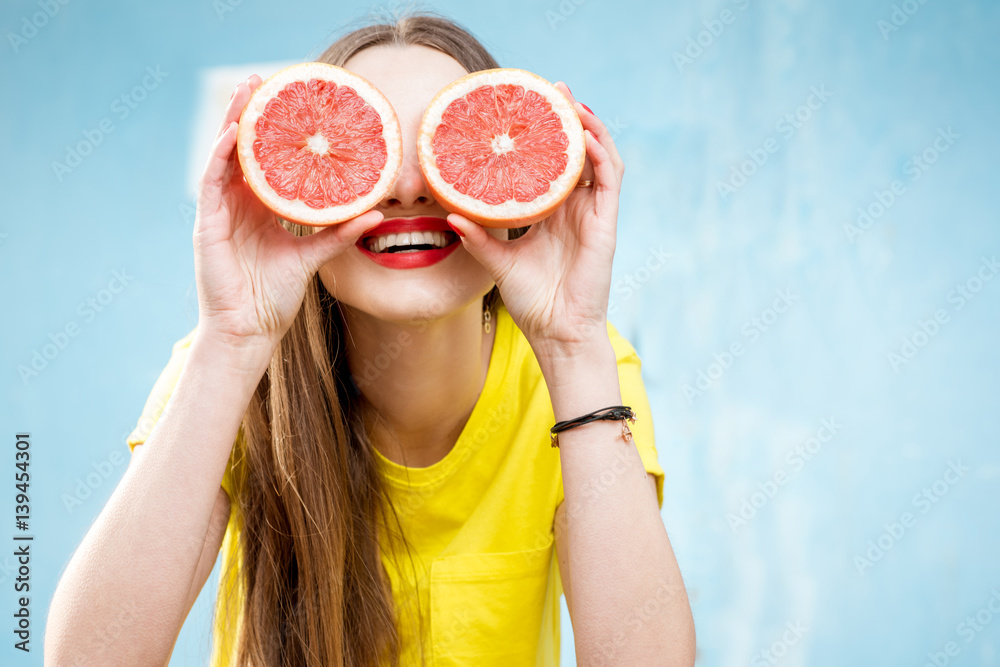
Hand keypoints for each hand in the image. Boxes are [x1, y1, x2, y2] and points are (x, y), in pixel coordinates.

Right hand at [192, 75, 382, 351]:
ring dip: (231, 123)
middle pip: (240, 151)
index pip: (262, 161)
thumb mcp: (312, 257)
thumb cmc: (275, 297)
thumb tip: (376, 214)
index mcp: (258, 210)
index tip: (286, 102)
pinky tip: (233, 134)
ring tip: (245, 92)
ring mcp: (219, 214)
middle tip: (260, 80)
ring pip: (222, 158)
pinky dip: (221, 156)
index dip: (270, 132)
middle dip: (247, 115)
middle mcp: (236, 206)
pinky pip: (211, 183)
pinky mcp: (206, 226)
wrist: (250, 330)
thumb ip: (338, 234)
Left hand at [446, 82, 624, 358]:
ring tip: (572, 102)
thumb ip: (478, 237)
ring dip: (590, 128)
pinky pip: (609, 180)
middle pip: (578, 152)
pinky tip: (585, 136)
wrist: (556, 331)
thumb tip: (448, 214)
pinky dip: (600, 155)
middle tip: (552, 89)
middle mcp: (575, 209)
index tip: (528, 109)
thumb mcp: (498, 261)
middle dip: (569, 118)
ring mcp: (593, 214)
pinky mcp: (606, 224)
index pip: (554, 164)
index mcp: (553, 214)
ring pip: (600, 158)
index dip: (547, 136)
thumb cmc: (531, 300)